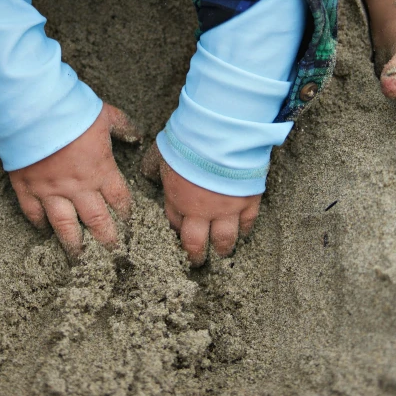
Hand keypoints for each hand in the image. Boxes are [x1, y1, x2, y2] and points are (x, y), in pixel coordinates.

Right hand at [9, 104, 141, 256]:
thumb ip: (122, 126)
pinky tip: (43, 231)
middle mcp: (78, 187)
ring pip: (65, 226)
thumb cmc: (71, 109)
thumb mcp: (105, 114)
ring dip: (74, 244)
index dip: (126, 214)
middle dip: (106, 240)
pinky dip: (38, 223)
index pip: (119, 200)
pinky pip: (33, 212)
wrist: (33, 108)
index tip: (130, 226)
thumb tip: (137, 135)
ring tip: (80, 259)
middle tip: (112, 256)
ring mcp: (51, 190)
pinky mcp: (27, 186)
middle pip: (97, 221)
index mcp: (101, 170)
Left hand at [142, 142, 260, 265]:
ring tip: (222, 253)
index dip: (177, 229)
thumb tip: (147, 174)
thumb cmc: (187, 141)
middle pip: (196, 243)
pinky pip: (248, 223)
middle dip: (195, 255)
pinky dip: (245, 230)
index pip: (175, 224)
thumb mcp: (161, 152)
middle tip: (196, 261)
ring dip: (222, 248)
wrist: (220, 134)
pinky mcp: (248, 201)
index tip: (180, 233)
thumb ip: (153, 166)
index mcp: (177, 200)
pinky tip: (244, 233)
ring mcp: (226, 209)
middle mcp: (201, 211)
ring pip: (224, 239)